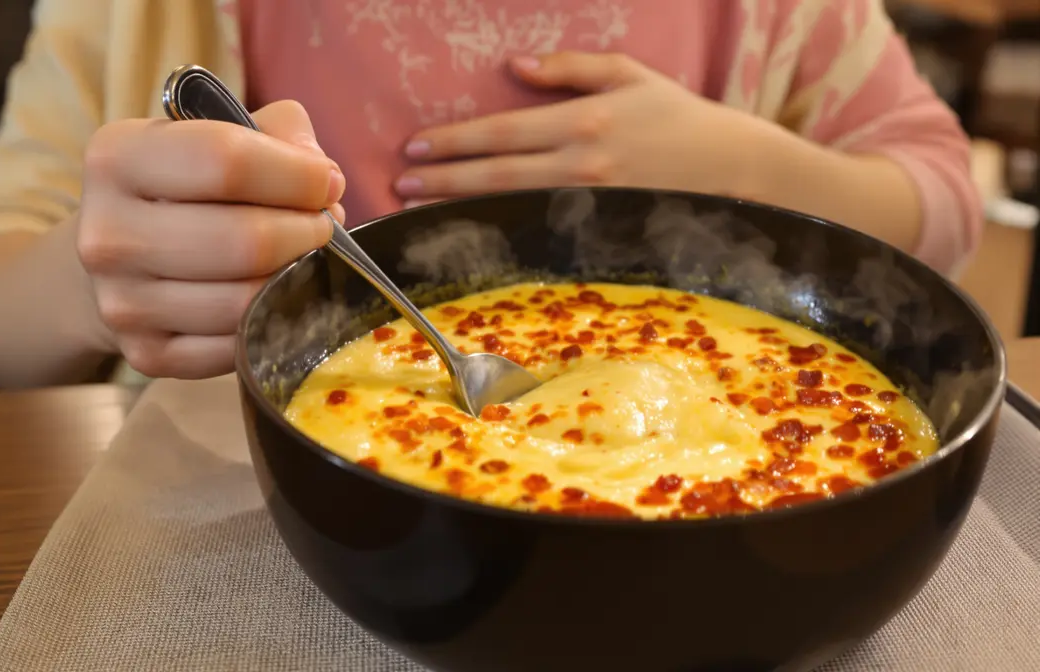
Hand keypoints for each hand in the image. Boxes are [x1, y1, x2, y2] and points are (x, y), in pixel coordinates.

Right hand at [76, 101, 344, 378]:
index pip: (226, 162)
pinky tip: (276, 296)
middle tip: (323, 226)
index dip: (297, 175)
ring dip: (297, 278)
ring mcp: (120, 303)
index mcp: (116, 158)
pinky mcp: (145, 354)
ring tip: (305, 257)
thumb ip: (279, 133)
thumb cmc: (188, 187)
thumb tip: (321, 177)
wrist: (123, 255)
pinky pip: (238, 345)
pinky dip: (273, 322)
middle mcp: (105, 234)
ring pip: (246, 301)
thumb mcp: (222, 134)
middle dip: (306, 232)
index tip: (327, 182)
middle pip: (244, 241)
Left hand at [395, 51, 764, 205]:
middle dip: (444, 181)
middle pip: (498, 175)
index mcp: (585, 121)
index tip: (414, 147)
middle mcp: (582, 165)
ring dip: (462, 208)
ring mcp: (591, 205)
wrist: (735, 171)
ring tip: (420, 209)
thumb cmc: (679, 118)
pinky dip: (503, 234)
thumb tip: (515, 66)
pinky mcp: (601, 233)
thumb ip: (571, 67)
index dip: (454, 142)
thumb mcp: (630, 76)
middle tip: (401, 185)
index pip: (503, 133)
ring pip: (513, 208)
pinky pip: (541, 234)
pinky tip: (473, 235)